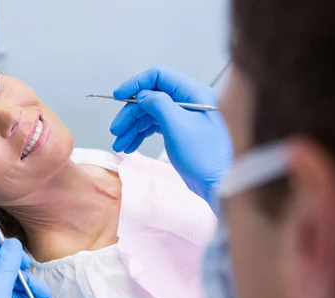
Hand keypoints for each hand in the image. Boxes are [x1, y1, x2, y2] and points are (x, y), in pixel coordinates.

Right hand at [109, 65, 232, 205]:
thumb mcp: (178, 126)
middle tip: (116, 130)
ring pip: (150, 115)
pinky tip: (130, 146)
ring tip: (119, 144)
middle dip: (130, 114)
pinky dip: (140, 136)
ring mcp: (183, 117)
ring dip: (132, 128)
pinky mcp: (179, 132)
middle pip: (150, 99)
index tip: (119, 95)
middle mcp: (188, 102)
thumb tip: (142, 94)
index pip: (159, 77)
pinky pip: (154, 127)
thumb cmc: (205, 156)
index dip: (136, 84)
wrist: (218, 183)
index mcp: (193, 93)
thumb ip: (158, 104)